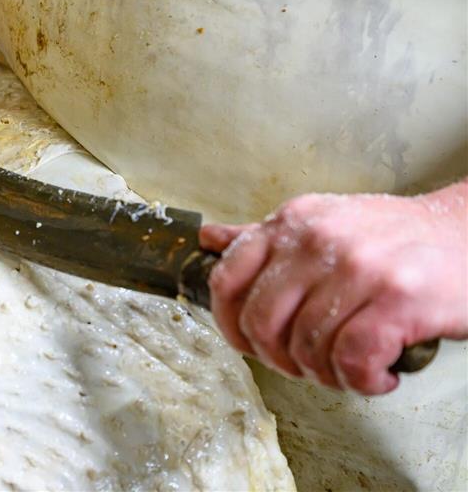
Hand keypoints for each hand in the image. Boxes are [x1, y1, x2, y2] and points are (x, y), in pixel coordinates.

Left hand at [200, 183, 467, 394]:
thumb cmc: (395, 238)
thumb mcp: (322, 223)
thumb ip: (264, 238)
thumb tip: (208, 241)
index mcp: (293, 222)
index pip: (227, 277)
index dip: (228, 323)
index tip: (248, 343)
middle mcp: (318, 239)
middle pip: (261, 321)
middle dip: (278, 359)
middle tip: (305, 365)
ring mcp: (357, 267)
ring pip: (305, 346)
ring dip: (326, 375)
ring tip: (350, 369)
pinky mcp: (397, 298)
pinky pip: (351, 359)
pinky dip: (361, 382)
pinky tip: (378, 376)